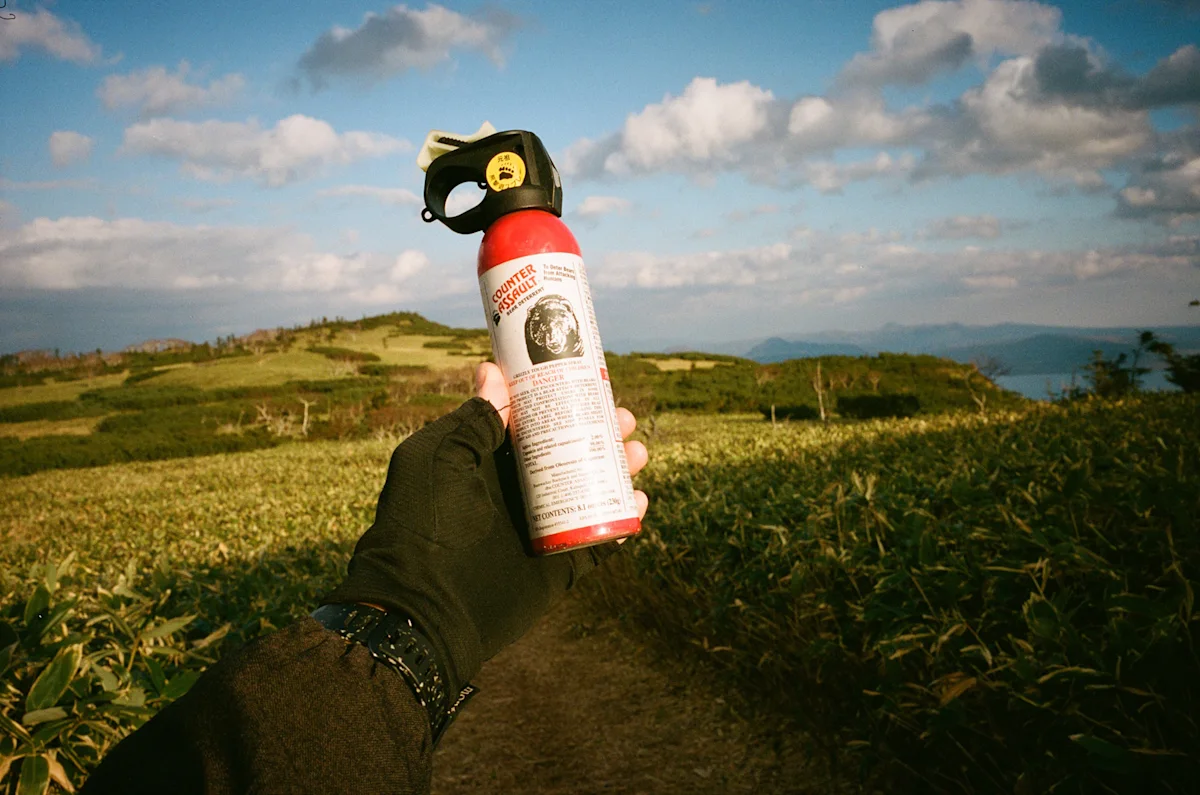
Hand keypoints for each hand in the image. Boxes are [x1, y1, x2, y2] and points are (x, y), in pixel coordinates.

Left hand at [321, 362, 648, 694]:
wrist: (424, 610)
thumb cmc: (425, 526)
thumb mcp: (440, 460)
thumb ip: (472, 422)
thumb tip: (493, 373)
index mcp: (485, 462)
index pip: (531, 423)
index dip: (561, 402)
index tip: (590, 382)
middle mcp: (514, 491)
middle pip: (568, 452)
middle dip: (600, 432)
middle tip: (625, 420)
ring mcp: (538, 529)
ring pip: (589, 491)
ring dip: (617, 472)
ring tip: (638, 456)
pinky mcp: (556, 566)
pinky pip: (598, 541)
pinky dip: (622, 522)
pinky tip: (638, 503)